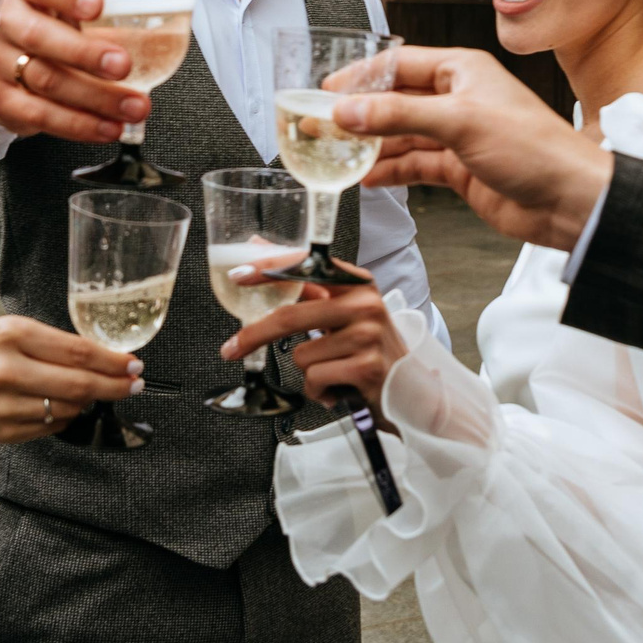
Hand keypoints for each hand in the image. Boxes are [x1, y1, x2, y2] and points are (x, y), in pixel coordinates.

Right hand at [0, 0, 149, 142]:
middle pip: (41, 37)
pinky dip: (78, 125)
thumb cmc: (50, 23)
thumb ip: (107, 17)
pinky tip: (108, 127)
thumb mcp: (69, 8)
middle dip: (86, 54)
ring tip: (135, 107)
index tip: (97, 3)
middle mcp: (4, 22)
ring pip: (45, 81)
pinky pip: (39, 116)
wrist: (2, 51)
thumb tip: (168, 38)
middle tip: (124, 65)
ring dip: (96, 98)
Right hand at [0, 316, 143, 479]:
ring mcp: (3, 406)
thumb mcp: (3, 329)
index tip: (135, 364)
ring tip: (98, 393)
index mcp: (10, 335)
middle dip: (115, 387)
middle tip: (135, 384)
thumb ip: (47, 342)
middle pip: (79, 386)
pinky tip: (65, 408)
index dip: (113, 361)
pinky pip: (49, 428)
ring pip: (67, 411)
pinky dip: (64, 418)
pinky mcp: (1, 432)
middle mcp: (7, 371)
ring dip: (90, 404)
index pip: (77, 351)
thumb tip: (98, 355)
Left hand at [222, 276, 407, 412]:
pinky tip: (339, 388)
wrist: (412, 393)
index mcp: (358, 284)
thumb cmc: (370, 351)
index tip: (238, 276)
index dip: (269, 269)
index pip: (307, 268)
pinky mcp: (367, 367)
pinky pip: (315, 379)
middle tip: (230, 349)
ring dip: (309, 372)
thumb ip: (307, 287)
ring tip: (333, 372)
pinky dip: (319, 391)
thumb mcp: (345, 313)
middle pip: (291, 315)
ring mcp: (368, 334)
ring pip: (301, 355)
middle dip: (255, 335)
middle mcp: (366, 303)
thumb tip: (259, 250)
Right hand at [332, 48, 611, 249]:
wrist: (570, 200)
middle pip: (396, 101)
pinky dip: (391, 171)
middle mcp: (459, 98)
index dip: (361, 76)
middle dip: (360, 115)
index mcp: (463, 70)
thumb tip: (348, 110)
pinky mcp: (462, 169)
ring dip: (371, 145)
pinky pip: (416, 165)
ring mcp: (459, 135)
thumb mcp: (460, 122)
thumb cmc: (534, 147)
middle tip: (321, 126)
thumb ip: (399, 115)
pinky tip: (366, 178)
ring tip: (334, 154)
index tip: (327, 90)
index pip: (399, 64)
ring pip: (403, 136)